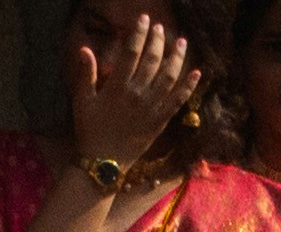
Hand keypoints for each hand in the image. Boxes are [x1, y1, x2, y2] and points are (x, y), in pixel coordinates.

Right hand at [67, 3, 194, 171]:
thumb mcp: (82, 101)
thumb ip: (86, 74)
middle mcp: (138, 95)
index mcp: (118, 87)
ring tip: (181, 42)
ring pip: (169, 77)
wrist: (103, 164)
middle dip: (157, 41)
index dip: (138, 34)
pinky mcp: (161, 121)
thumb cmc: (89, 131)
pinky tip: (197, 73)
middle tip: (160, 27)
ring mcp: (152, 108)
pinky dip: (189, 86)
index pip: (131, 53)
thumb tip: (84, 48)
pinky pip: (178, 101)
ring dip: (177, 57)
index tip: (143, 19)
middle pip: (152, 61)